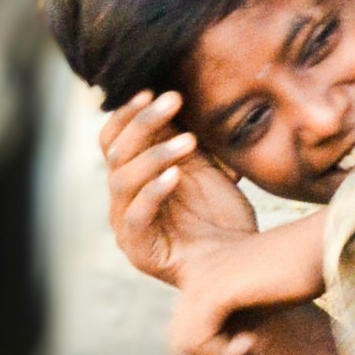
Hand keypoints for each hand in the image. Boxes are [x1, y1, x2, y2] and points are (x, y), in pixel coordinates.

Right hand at [99, 91, 255, 288]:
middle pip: (113, 153)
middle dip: (142, 122)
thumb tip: (174, 95)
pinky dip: (154, 191)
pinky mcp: (139, 251)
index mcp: (132, 178)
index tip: (153, 90)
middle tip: (173, 99)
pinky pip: (137, 216)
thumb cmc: (222, 216)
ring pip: (121, 180)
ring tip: (189, 141)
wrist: (242, 263)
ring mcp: (127, 226)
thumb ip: (183, 140)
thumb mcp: (203, 169)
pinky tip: (176, 175)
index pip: (111, 138)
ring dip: (154, 154)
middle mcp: (122, 200)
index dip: (127, 113)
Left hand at [168, 225, 329, 354]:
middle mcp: (197, 274)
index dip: (214, 353)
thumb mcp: (259, 307)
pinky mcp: (216, 288)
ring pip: (184, 344)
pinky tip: (254, 341)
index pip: (184, 331)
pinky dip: (225, 354)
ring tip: (252, 347)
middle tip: (249, 352)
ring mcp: (203, 279)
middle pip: (179, 342)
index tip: (249, 344)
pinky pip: (198, 340)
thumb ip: (234, 327)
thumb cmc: (301, 278)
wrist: (323, 246)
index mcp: (204, 274)